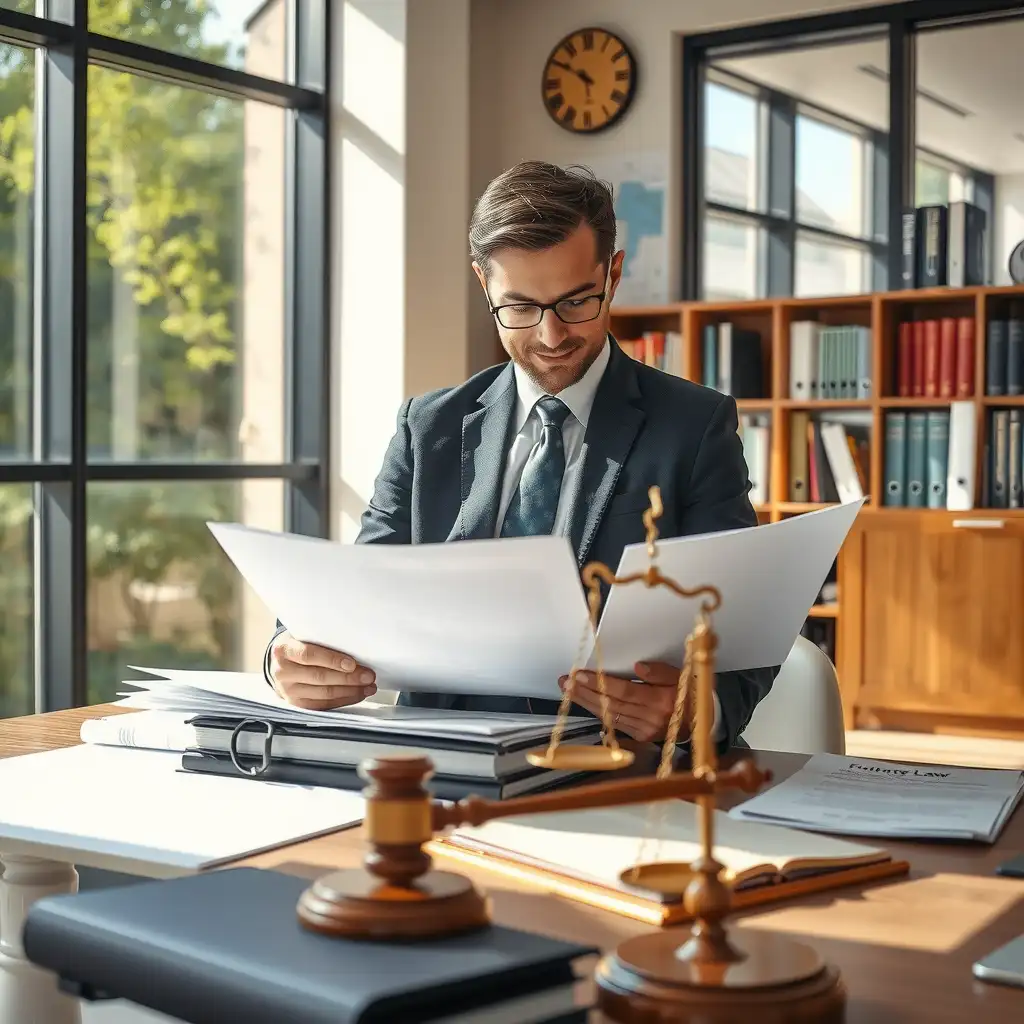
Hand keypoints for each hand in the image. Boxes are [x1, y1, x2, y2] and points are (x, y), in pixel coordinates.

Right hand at [269, 632, 376, 709]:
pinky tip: (357, 694)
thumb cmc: (299, 645)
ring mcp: (288, 690)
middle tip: (368, 676)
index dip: (331, 660)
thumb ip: (323, 640)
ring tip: (368, 686)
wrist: (281, 662)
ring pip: (324, 693)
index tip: (352, 663)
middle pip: (319, 677)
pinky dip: (344, 699)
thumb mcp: (305, 635)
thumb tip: (355, 647)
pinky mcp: (297, 704)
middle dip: (348, 678)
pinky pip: (324, 705)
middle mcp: (283, 671)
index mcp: (284, 649)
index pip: (308, 655)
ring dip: (350, 691)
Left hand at [559, 661, 683, 742]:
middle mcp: (651, 718)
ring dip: (587, 703)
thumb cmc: (691, 693)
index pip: (623, 691)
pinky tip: (586, 704)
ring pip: (609, 715)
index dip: (599, 683)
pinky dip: (599, 713)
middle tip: (566, 682)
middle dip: (585, 692)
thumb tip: (638, 667)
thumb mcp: (682, 675)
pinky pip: (615, 724)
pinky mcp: (641, 737)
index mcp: (661, 700)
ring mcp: (645, 730)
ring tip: (569, 691)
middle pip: (611, 704)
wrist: (704, 722)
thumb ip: (660, 671)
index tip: (580, 674)